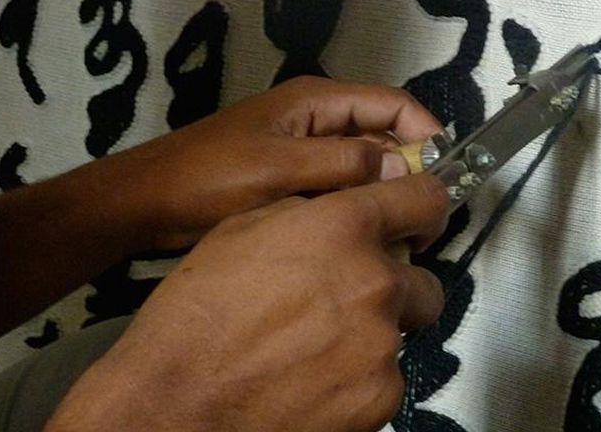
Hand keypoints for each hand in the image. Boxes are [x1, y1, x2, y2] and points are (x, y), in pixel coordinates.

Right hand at [44, 174, 450, 431]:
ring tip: (315, 351)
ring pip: (400, 335)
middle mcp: (376, 282)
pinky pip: (384, 381)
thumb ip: (309, 215)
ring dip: (371, 339)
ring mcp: (382, 345)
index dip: (426, 207)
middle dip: (395, 293)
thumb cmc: (195, 314)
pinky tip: (312, 384)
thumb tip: (342, 212)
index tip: (422, 219)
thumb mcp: (242, 230)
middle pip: (425, 282)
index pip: (426, 198)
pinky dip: (357, 383)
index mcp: (344, 228)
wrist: (174, 401)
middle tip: (349, 306)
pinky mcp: (380, 398)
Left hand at [83, 76, 441, 250]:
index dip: (426, 135)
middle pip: (386, 135)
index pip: (393, 105)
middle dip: (412, 171)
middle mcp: (318, 118)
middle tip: (423, 221)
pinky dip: (361, 205)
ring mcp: (306, 147)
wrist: (146, 205)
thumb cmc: (206, 180)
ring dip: (387, 193)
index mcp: (316, 101)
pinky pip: (344, 185)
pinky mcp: (295, 177)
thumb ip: (342, 164)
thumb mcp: (278, 170)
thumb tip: (402, 167)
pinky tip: (366, 237)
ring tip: (400, 235)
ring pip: (368, 164)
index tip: (444, 179)